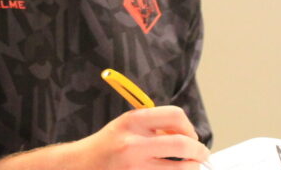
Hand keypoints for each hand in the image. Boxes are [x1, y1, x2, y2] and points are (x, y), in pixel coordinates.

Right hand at [0, 105, 208, 169]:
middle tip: (202, 155)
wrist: (79, 165)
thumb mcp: (125, 126)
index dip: (189, 126)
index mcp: (132, 121)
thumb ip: (151, 125)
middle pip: (182, 144)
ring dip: (191, 168)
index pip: (174, 116)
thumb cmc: (106, 145)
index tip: (191, 135)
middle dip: (199, 151)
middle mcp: (133, 143)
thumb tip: (185, 133)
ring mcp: (135, 167)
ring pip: (180, 168)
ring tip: (192, 166)